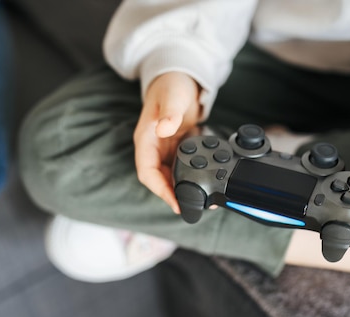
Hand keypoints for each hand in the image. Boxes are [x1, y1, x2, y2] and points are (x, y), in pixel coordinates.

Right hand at [134, 72, 201, 212]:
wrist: (179, 77)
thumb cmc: (171, 84)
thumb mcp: (171, 96)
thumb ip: (169, 113)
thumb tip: (165, 128)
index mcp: (145, 139)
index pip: (147, 173)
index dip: (160, 190)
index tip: (175, 202)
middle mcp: (153, 148)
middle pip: (159, 180)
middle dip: (174, 195)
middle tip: (194, 206)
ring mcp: (165, 149)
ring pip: (171, 176)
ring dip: (183, 189)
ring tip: (201, 200)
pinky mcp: (177, 148)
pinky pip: (182, 168)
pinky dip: (191, 177)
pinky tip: (205, 183)